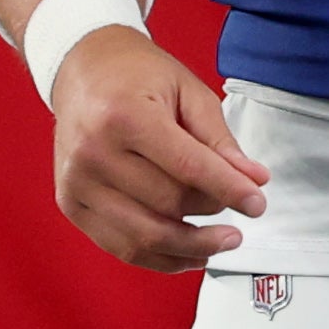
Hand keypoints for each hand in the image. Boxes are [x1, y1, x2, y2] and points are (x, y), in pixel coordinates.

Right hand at [48, 26, 267, 271]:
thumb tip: (254, 180)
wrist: (83, 69)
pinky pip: (121, 247)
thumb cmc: (137, 76)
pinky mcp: (71, 204)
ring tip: (223, 240)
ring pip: (146, 236)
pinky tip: (189, 252)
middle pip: (169, 204)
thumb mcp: (189, 92)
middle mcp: (94, 152)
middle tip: (240, 205)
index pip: (188, 168)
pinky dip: (161, 258)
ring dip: (192, 246)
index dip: (229, 190)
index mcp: (124, 116)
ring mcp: (78, 183)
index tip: (257, 204)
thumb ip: (220, 140)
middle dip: (213, 210)